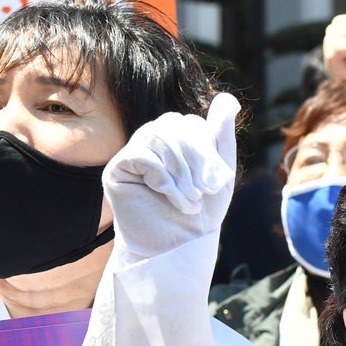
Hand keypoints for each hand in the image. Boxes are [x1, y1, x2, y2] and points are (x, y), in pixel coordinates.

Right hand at [104, 92, 238, 255]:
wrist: (178, 247)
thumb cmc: (199, 212)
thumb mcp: (219, 172)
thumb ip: (222, 136)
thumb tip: (230, 98)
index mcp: (176, 138)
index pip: (191, 123)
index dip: (206, 150)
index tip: (216, 183)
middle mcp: (151, 141)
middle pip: (173, 126)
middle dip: (194, 160)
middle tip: (202, 192)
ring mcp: (132, 153)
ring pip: (156, 137)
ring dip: (179, 171)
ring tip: (189, 200)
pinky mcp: (116, 170)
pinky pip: (140, 155)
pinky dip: (162, 178)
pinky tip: (169, 198)